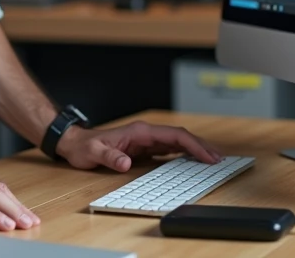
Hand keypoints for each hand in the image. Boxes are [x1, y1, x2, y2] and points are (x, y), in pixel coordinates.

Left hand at [55, 120, 221, 172]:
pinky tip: (192, 162)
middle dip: (201, 146)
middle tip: (219, 159)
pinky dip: (184, 154)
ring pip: (178, 142)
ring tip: (212, 160)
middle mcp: (146, 133)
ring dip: (195, 150)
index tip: (207, 155)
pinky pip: (170, 150)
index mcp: (140, 131)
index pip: (174, 136)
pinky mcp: (145, 148)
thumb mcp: (94, 153)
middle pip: (181, 137)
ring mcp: (147, 140)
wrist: (76, 143)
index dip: (193, 145)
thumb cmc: (85, 147)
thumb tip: (125, 163)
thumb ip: (110, 157)